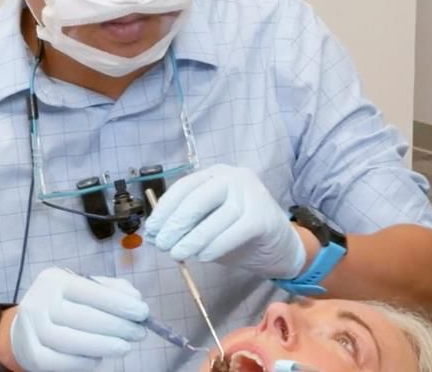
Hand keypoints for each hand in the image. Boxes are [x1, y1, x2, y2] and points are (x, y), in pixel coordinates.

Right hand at [9, 267, 148, 371]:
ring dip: (105, 346)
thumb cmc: (64, 303)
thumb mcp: (83, 287)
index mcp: (55, 280)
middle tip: (140, 332)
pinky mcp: (30, 354)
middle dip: (118, 326)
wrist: (24, 325)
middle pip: (84, 317)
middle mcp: (40, 301)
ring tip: (126, 347)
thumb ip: (110, 289)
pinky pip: (60, 362)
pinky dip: (83, 362)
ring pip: (73, 342)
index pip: (91, 291)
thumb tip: (135, 298)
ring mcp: (31, 329)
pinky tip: (99, 358)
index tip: (143, 311)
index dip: (119, 303)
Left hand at [145, 164, 305, 278]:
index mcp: (216, 174)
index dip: (164, 209)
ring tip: (178, 254)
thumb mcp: (208, 222)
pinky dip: (215, 246)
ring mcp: (251, 194)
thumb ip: (187, 223)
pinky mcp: (263, 216)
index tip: (151, 229)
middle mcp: (234, 177)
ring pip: (215, 218)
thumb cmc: (237, 232)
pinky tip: (203, 257)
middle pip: (197, 199)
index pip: (184, 186)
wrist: (280, 245)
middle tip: (162, 244)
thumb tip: (156, 233)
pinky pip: (233, 232)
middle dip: (175, 223)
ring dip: (192, 239)